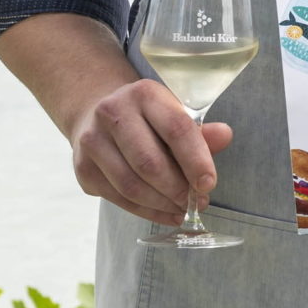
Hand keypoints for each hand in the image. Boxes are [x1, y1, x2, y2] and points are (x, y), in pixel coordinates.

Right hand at [68, 78, 232, 225]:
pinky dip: (145, 211)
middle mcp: (112, 113)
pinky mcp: (83, 168)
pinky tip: (164, 213)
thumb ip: (199, 130)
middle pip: (149, 162)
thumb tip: (225, 136)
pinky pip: (117, 198)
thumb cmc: (147, 117)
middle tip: (197, 202)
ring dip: (162, 204)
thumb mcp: (174, 112)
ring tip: (182, 210)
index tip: (209, 184)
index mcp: (144, 94)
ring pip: (131, 185)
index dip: (196, 160)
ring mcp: (92, 141)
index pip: (176, 129)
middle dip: (178, 189)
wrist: (97, 112)